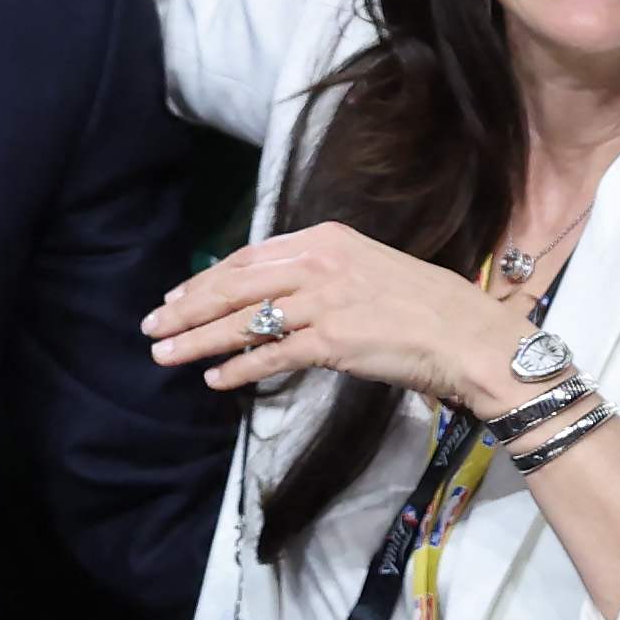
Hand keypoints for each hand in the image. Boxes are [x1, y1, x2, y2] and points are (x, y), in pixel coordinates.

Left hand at [151, 221, 532, 403]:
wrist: (467, 334)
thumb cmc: (425, 306)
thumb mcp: (367, 271)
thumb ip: (320, 276)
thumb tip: (272, 296)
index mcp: (327, 239)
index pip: (249, 257)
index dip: (207, 279)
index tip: (177, 297)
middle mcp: (321, 263)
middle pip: (236, 285)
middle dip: (187, 308)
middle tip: (153, 327)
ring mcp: (326, 301)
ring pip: (244, 320)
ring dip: (198, 340)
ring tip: (166, 355)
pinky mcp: (332, 340)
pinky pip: (272, 355)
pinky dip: (238, 369)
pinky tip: (215, 380)